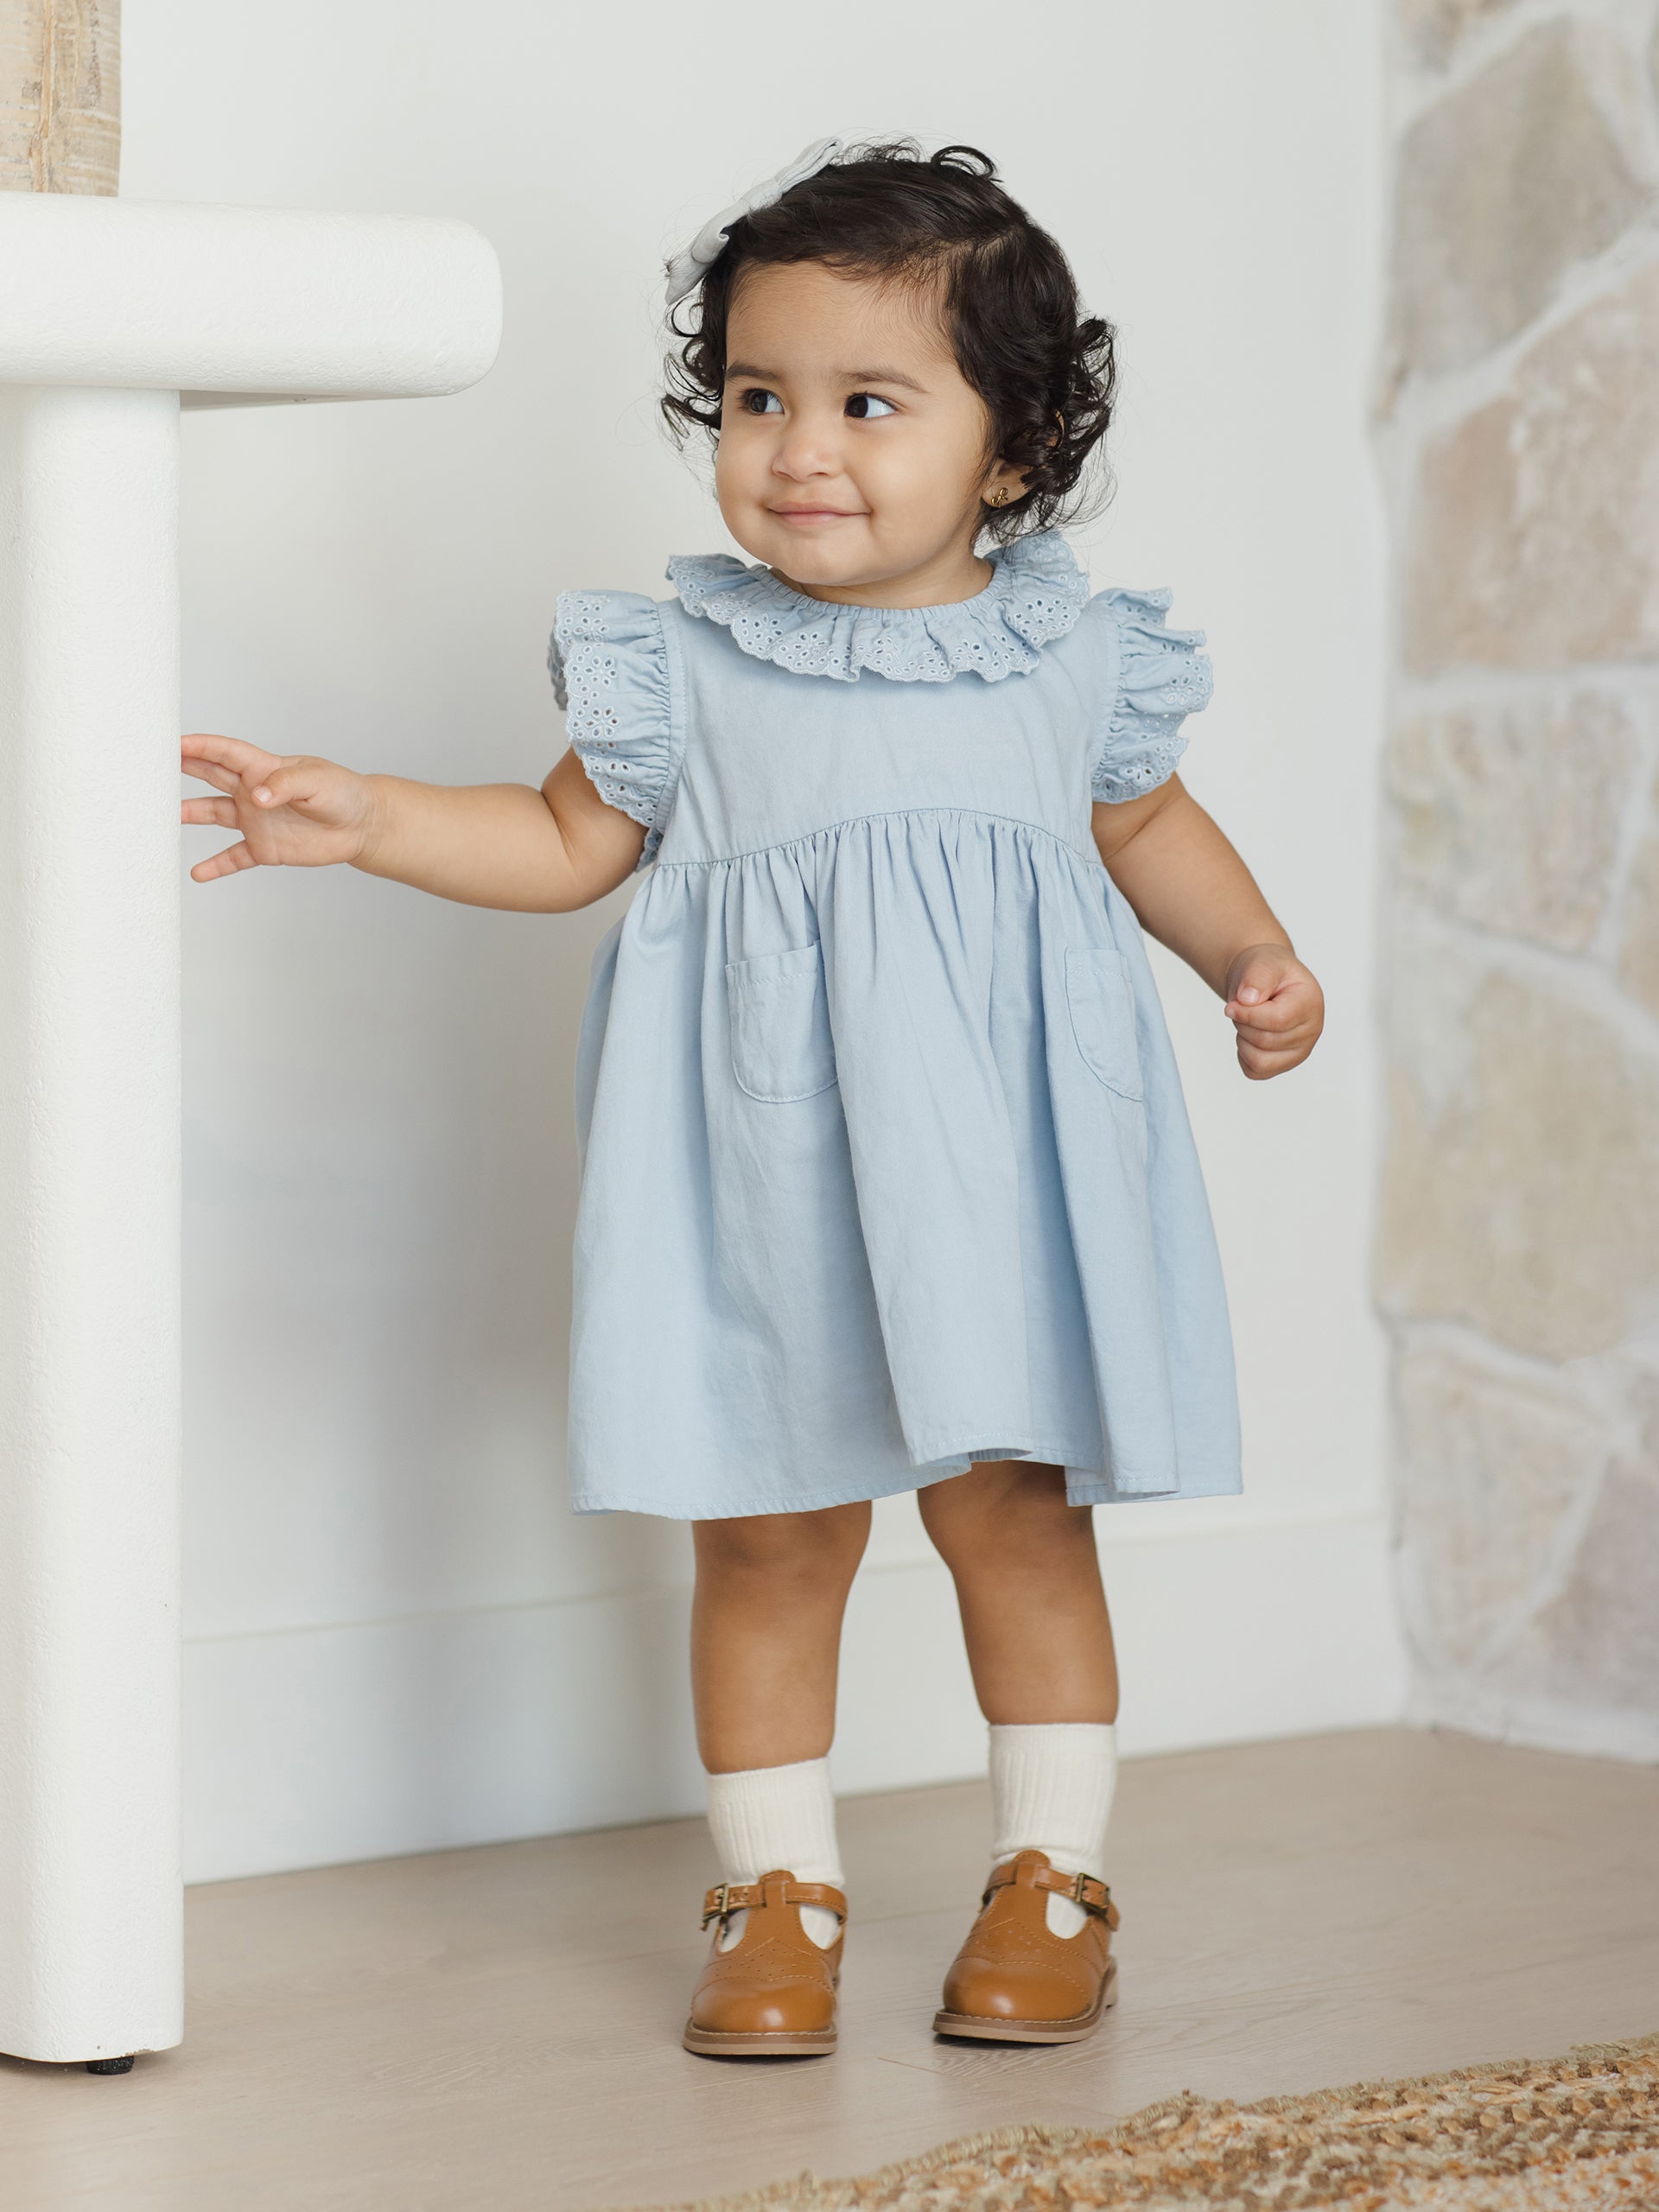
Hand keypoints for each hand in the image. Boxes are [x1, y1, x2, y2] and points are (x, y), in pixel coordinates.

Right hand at [180, 733, 378, 882]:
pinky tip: (197, 873)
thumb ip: (284, 785)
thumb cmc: (343, 793)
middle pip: (210, 777)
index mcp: (264, 769)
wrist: (361, 826)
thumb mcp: (317, 781)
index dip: (200, 746)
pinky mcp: (264, 848)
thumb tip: (257, 797)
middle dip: (182, 768)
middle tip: (152, 766)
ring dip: (190, 814)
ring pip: (214, 814)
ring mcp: (255, 820)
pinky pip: (234, 857)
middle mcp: (253, 792)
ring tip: (161, 818)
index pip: (225, 753)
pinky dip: (216, 866)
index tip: (173, 743)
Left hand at [1223, 944, 1323, 1079]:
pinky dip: (1244, 1055)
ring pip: (1260, 1061)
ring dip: (1243, 1040)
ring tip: (1247, 1021)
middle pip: (1266, 1041)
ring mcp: (1299, 1052)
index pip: (1279, 1020)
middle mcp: (1311, 1031)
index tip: (1231, 1005)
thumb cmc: (1267, 971)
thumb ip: (1257, 977)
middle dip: (1243, 1023)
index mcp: (1311, 1004)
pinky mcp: (1283, 1065)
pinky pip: (1255, 1071)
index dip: (1248, 1015)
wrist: (1265, 981)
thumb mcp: (1263, 963)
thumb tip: (1248, 1000)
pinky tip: (1249, 1035)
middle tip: (1240, 1008)